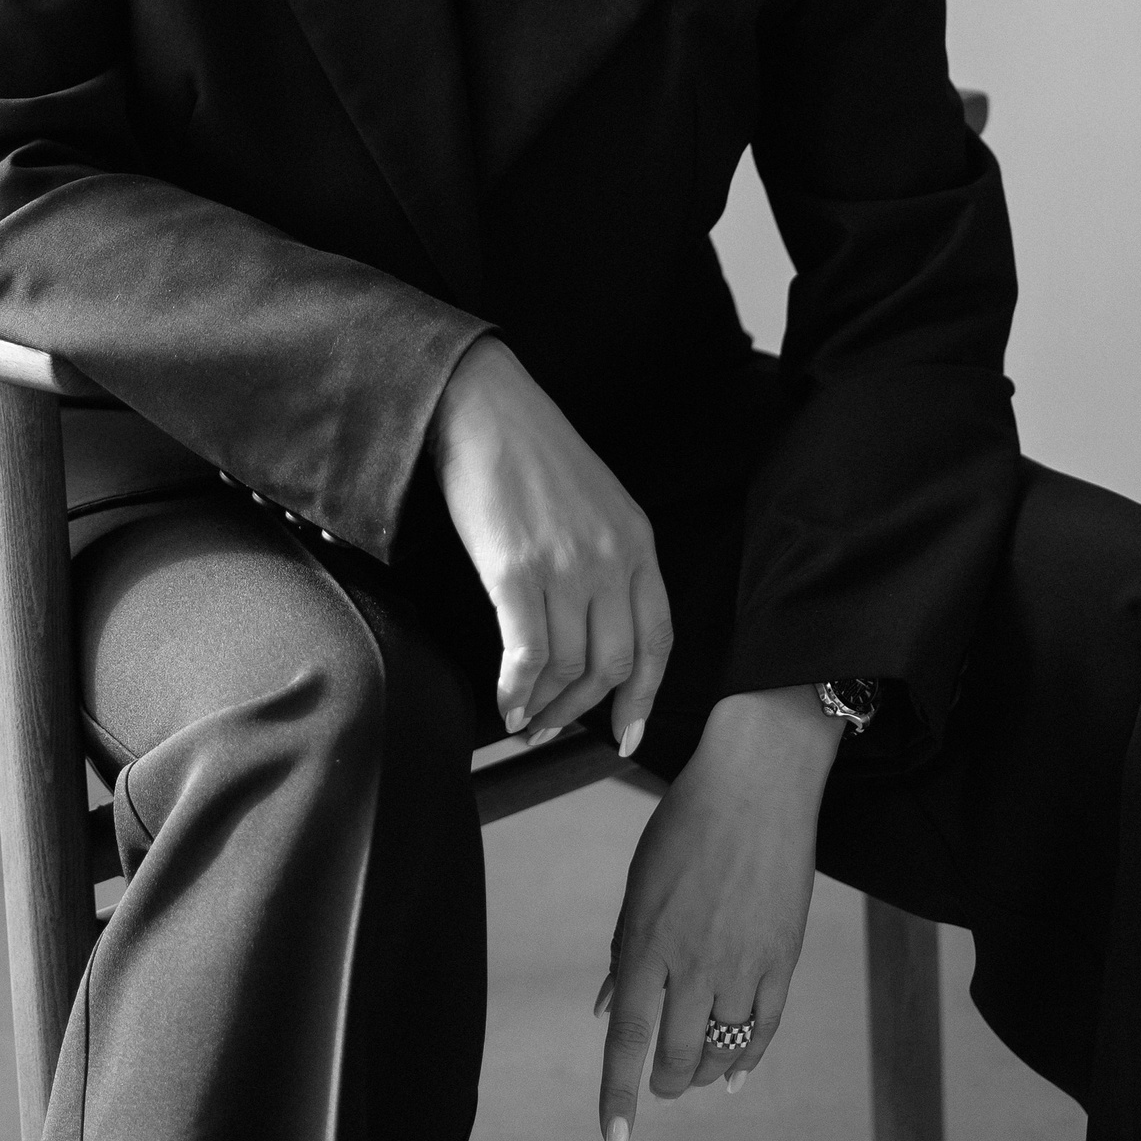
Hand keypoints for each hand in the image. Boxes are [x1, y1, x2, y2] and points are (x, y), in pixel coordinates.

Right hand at [428, 334, 671, 750]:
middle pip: (613, 664)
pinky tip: (505, 704)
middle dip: (584, 710)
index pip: (658, 640)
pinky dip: (516, 691)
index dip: (644, 698)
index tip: (626, 733)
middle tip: (554, 729)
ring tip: (524, 720)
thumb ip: (609, 560)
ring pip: (567, 666)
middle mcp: (612, 559)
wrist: (482, 406)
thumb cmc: (529, 452)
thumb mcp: (596, 503)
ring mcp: (567, 566)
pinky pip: (527, 654)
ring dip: (545, 707)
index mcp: (639, 543)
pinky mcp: (517, 571)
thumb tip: (594, 630)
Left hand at [596, 685, 843, 1140]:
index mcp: (646, 941)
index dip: (619, 1098)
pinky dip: (748, 1060)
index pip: (628, 1041)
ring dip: (704, 1073)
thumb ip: (628, 953)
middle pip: (678, 1058)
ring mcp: (743, 964)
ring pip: (724, 1053)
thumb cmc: (685, 825)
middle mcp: (693, 962)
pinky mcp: (783, 959)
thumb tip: (613, 1012)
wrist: (755, 781)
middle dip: (665, 1084)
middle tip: (661, 1086)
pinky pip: (764, 1030)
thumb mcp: (640, 884)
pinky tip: (736, 1075)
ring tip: (695, 1075)